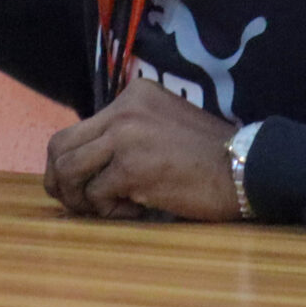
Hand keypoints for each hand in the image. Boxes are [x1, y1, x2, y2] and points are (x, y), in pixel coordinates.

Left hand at [44, 76, 244, 222]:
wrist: (246, 167)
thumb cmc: (208, 156)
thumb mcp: (163, 126)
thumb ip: (128, 133)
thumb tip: (85, 163)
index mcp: (133, 94)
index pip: (76, 129)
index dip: (69, 164)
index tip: (83, 186)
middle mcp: (124, 109)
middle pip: (60, 147)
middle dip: (59, 182)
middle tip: (77, 204)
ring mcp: (126, 136)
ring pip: (69, 171)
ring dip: (80, 199)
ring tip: (107, 209)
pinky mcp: (132, 167)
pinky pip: (96, 196)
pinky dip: (109, 212)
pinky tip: (136, 212)